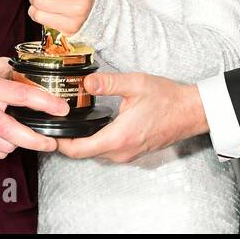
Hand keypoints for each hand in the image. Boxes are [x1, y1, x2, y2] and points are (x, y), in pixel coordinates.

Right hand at [0, 56, 68, 157]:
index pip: (23, 96)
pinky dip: (5, 148)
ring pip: (6, 145)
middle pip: (14, 132)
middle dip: (38, 141)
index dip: (47, 104)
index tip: (62, 109)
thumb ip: (16, 72)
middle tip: (52, 142)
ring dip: (21, 143)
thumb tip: (42, 79)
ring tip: (26, 135)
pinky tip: (7, 139)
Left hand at [54, 72, 207, 162]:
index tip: (48, 131)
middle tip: (56, 122)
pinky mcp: (133, 152)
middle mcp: (121, 151)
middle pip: (83, 153)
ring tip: (71, 122)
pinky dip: (96, 141)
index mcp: (118, 137)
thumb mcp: (136, 84)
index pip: (78, 150)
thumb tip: (85, 83)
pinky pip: (107, 151)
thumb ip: (108, 83)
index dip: (59, 142)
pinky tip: (94, 125)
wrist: (191, 112)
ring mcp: (128, 154)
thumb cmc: (168, 99)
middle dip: (68, 140)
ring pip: (95, 153)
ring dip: (82, 141)